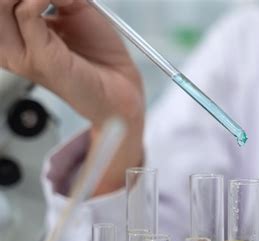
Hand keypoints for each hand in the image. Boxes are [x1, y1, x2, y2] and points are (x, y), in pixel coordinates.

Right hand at [0, 0, 144, 193]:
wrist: (119, 87)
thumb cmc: (100, 56)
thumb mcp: (74, 10)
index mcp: (13, 35)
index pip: (0, 6)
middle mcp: (9, 46)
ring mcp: (20, 54)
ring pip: (1, 4)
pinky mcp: (39, 58)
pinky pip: (26, 13)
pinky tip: (68, 2)